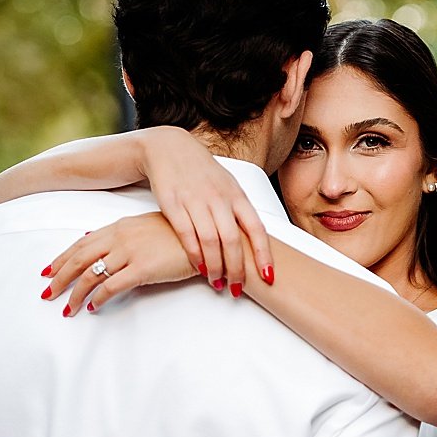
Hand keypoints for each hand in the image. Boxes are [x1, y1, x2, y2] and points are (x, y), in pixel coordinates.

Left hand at [44, 212, 197, 314]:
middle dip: (59, 277)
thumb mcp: (145, 226)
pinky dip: (99, 298)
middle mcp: (120, 237)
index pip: (82, 243)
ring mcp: (130, 252)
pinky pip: (112, 286)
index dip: (62, 258)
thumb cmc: (179, 234)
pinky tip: (93, 307)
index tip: (48, 270)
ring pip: (91, 274)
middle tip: (47, 293)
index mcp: (119, 226)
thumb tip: (96, 239)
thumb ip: (121, 234)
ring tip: (67, 308)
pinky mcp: (143, 269)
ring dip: (75, 293)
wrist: (207, 238)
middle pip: (79, 258)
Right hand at [136, 126, 272, 288]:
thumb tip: (253, 239)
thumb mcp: (227, 185)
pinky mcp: (174, 205)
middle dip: (236, 269)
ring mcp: (196, 201)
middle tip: (236, 288)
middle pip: (233, 240)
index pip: (256, 229)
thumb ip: (239, 210)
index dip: (264, 255)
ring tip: (217, 282)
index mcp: (236, 195)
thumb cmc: (200, 171)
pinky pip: (187, 235)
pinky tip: (199, 266)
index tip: (267, 276)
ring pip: (211, 241)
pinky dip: (195, 254)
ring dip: (215, 267)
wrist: (168, 149)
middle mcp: (219, 199)